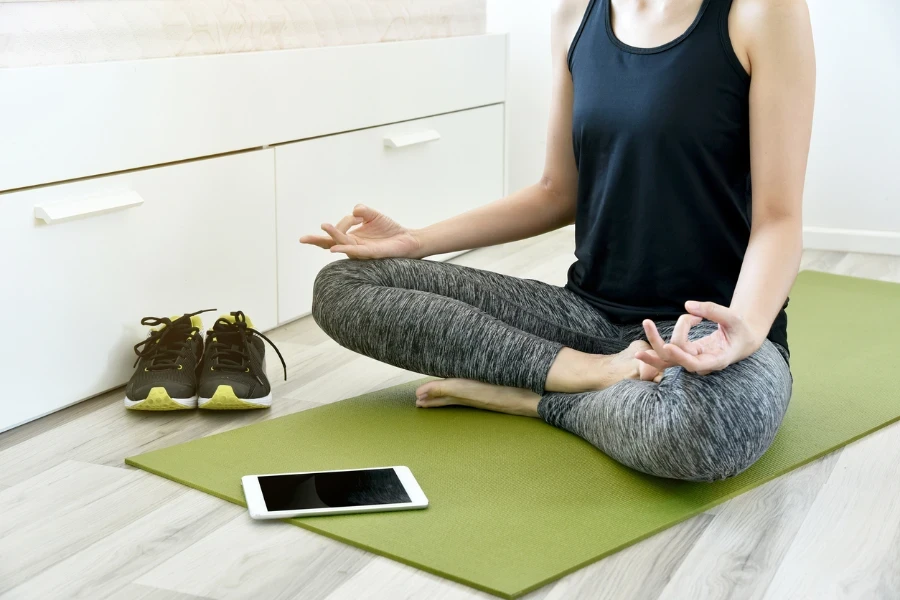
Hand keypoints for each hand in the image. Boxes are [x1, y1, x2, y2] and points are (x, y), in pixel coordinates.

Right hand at [299, 204, 422, 258]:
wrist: (408, 240)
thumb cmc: (389, 230)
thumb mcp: (374, 216)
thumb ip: (363, 212)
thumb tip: (354, 210)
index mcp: (351, 238)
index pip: (335, 233)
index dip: (335, 226)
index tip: (350, 218)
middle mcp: (353, 246)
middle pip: (331, 243)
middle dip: (317, 240)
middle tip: (302, 238)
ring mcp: (361, 251)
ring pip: (343, 244)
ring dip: (333, 236)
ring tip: (323, 228)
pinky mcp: (371, 253)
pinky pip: (356, 251)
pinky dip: (344, 248)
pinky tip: (334, 248)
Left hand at [634, 301, 762, 375]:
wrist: (742, 340)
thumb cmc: (740, 330)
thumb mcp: (733, 318)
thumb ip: (713, 311)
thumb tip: (687, 305)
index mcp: (716, 360)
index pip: (694, 364)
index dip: (681, 357)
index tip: (668, 346)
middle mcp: (701, 363)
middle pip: (674, 359)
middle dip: (659, 343)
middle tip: (647, 322)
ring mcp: (691, 359)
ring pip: (667, 357)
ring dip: (654, 341)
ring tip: (646, 323)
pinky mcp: (686, 353)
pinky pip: (668, 351)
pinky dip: (659, 339)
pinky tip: (649, 326)